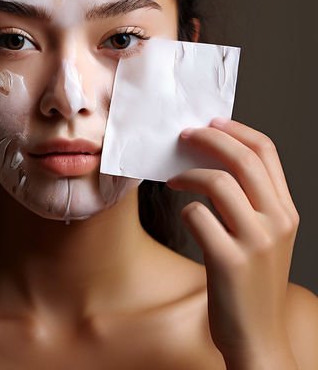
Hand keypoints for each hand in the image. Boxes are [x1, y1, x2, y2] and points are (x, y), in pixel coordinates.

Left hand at [167, 118, 299, 368]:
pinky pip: (196, 216)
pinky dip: (185, 211)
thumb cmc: (251, 283)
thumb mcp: (264, 238)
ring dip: (187, 174)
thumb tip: (212, 162)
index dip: (236, 130)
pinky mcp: (229, 260)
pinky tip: (185, 218)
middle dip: (208, 138)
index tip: (211, 122)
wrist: (257, 337)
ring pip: (217, 182)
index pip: (267, 151)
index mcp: (286, 211)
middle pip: (242, 159)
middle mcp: (277, 221)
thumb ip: (248, 202)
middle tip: (183, 135)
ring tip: (173, 180)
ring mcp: (255, 241)